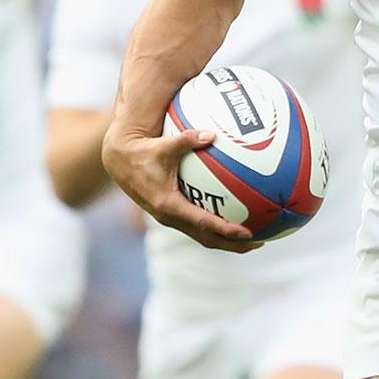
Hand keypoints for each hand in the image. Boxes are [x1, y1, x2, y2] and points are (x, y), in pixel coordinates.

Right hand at [100, 111, 260, 252]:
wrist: (120, 162)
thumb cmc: (143, 152)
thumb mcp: (165, 145)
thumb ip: (188, 139)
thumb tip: (212, 134)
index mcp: (168, 204)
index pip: (203, 222)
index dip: (226, 230)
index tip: (247, 233)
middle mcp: (169, 217)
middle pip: (206, 238)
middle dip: (232, 244)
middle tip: (259, 242)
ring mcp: (169, 219)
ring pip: (201, 237)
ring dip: (226, 241)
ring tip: (251, 240)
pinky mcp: (170, 215)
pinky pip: (196, 228)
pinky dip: (215, 230)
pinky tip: (232, 222)